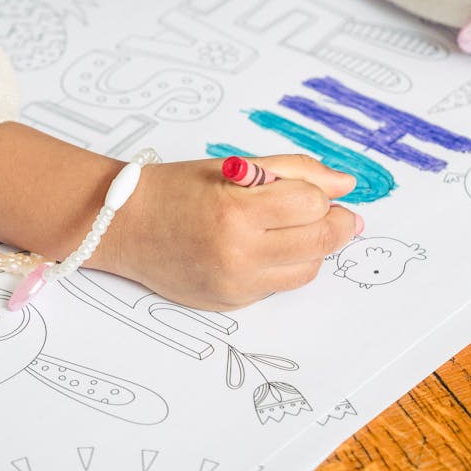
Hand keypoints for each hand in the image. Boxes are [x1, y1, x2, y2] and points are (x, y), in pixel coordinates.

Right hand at [102, 154, 360, 309]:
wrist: (125, 227)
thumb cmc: (175, 189)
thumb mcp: (233, 167)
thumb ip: (293, 170)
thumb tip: (345, 184)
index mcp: (235, 209)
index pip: (311, 204)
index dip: (322, 194)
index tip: (321, 190)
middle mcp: (237, 253)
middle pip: (318, 241)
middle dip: (334, 223)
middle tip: (334, 211)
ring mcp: (235, 284)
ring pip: (307, 269)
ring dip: (312, 247)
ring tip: (295, 226)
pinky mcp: (232, 303)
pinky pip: (280, 285)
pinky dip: (286, 265)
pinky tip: (270, 246)